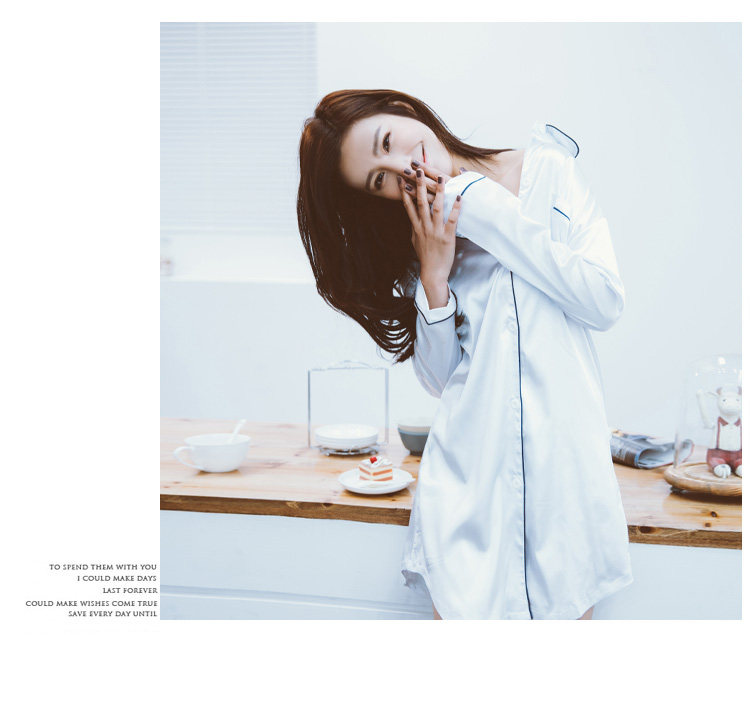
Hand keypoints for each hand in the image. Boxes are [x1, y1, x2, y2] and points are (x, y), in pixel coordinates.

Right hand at [398, 165, 462, 282]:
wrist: (432, 273)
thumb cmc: (425, 257)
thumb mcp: (415, 242)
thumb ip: (414, 228)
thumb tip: (413, 218)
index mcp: (416, 227)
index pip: (408, 206)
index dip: (404, 191)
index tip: (400, 179)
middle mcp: (424, 227)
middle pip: (421, 202)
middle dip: (419, 185)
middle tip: (418, 170)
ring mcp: (435, 231)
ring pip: (436, 208)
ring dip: (439, 192)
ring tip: (441, 178)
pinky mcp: (447, 237)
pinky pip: (452, 220)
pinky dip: (455, 208)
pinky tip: (459, 197)